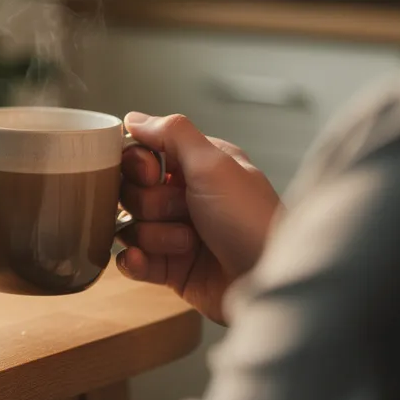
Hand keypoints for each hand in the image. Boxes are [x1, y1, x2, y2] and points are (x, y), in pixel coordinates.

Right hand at [118, 113, 281, 324]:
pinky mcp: (170, 267)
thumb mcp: (215, 165)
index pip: (142, 153)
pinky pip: (131, 260)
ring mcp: (176, 232)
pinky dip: (134, 261)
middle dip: (150, 204)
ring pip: (131, 226)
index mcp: (198, 165)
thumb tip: (134, 118)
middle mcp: (186, 196)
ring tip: (186, 244)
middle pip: (131, 191)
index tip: (153, 173)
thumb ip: (173, 134)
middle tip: (183, 211)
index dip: (138, 164)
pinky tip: (145, 261)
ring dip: (152, 235)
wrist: (268, 280)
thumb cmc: (251, 221)